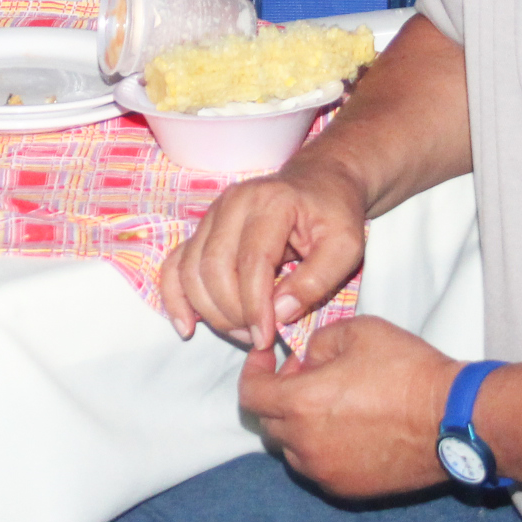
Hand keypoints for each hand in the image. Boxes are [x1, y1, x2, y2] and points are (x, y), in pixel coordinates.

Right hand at [158, 158, 368, 351]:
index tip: (265, 338)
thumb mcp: (346, 246)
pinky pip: (176, 264)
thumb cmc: (334, 215)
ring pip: (191, 270)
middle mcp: (233, 203)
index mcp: (270, 202)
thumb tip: (279, 313)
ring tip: (240, 332)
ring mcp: (212, 214)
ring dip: (209, 311)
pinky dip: (175, 296)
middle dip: (231, 312)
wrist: (319, 182)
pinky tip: (185, 325)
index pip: (251, 261)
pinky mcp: (202, 229)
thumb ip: (317, 279)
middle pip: (214, 267)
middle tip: (256, 337)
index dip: (254, 305)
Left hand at [237, 316, 459, 498]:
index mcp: (301, 404)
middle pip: (267, 423)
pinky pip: (317, 469)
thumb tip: (305, 362)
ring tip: (329, 405)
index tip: (267, 358)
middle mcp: (305, 444)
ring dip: (297, 426)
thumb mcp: (357, 331)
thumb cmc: (408, 370)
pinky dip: (320, 449)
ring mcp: (326, 472)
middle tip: (305, 376)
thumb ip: (317, 343)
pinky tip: (347, 430)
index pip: (249, 395)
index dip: (253, 372)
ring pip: (290, 450)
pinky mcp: (348, 489)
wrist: (454, 418)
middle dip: (278, 396)